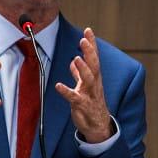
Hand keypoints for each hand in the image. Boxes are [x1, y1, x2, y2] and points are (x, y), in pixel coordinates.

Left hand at [57, 27, 112, 142]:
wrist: (98, 126)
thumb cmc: (91, 105)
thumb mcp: (85, 87)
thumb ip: (79, 74)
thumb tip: (73, 63)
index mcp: (94, 78)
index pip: (94, 58)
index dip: (92, 44)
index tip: (88, 30)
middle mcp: (94, 84)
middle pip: (94, 65)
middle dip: (89, 52)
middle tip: (84, 39)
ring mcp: (90, 95)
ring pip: (89, 80)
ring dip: (83, 69)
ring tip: (76, 58)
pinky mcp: (83, 106)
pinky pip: (75, 98)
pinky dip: (66, 91)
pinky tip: (58, 86)